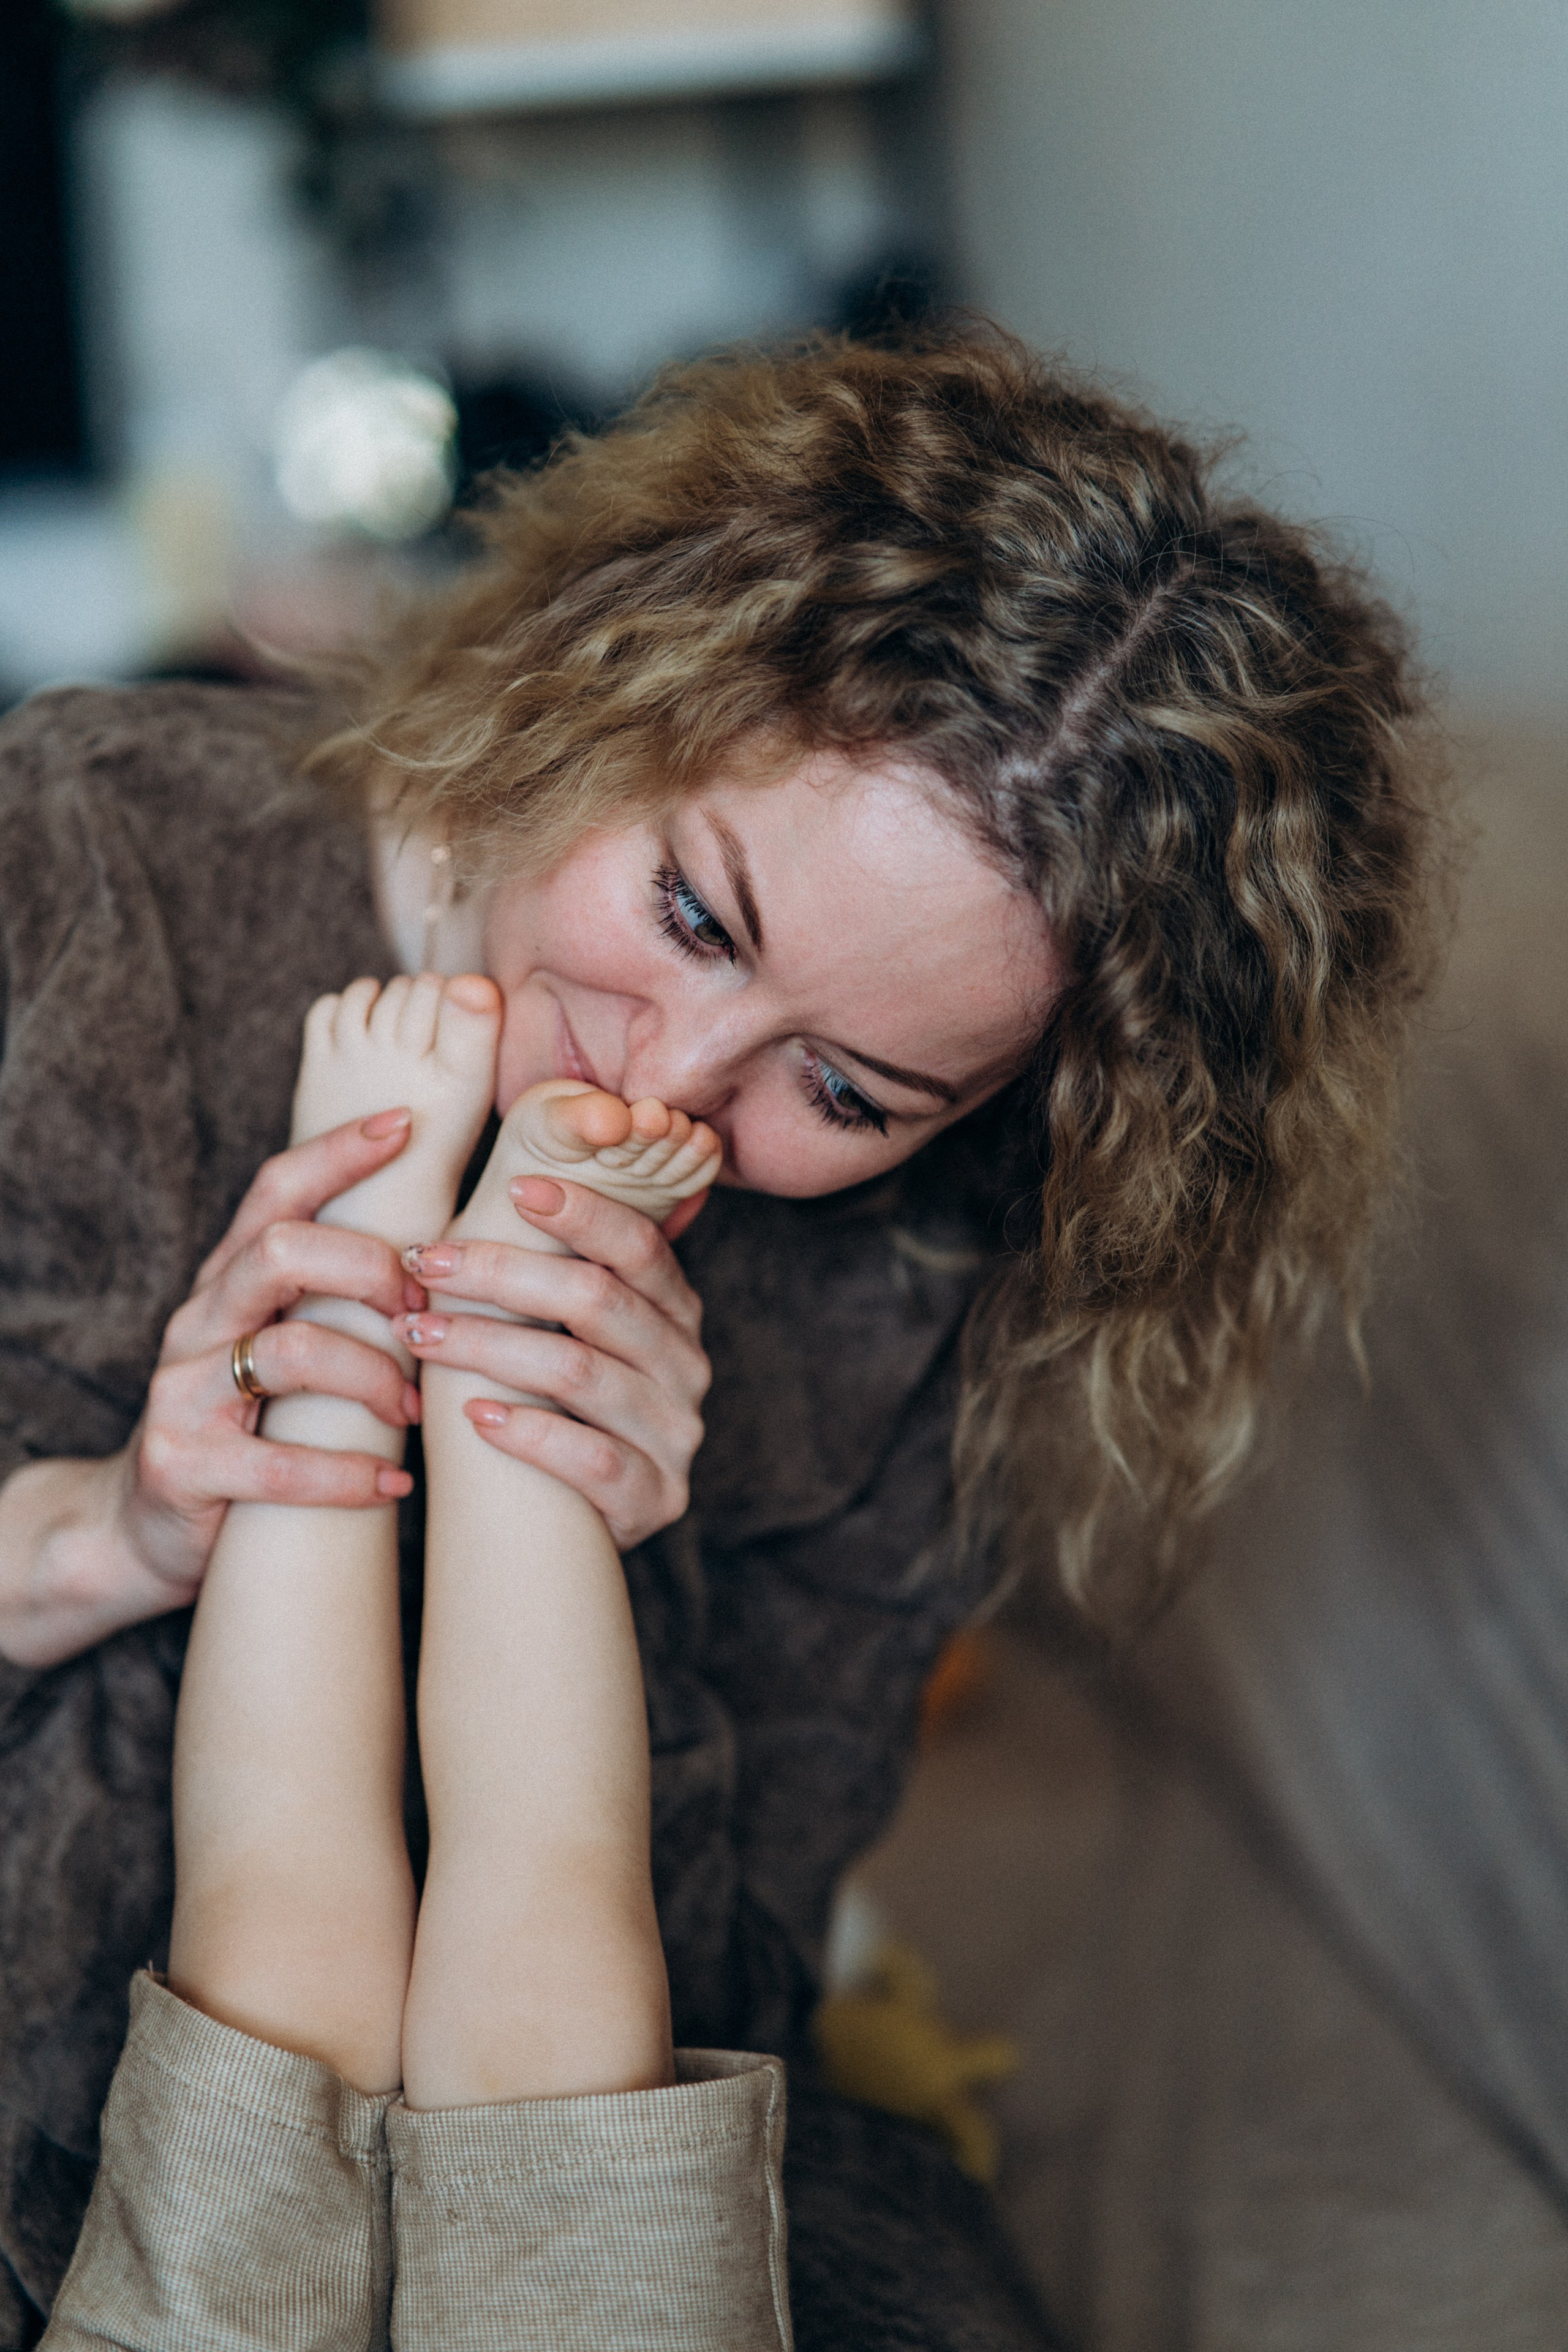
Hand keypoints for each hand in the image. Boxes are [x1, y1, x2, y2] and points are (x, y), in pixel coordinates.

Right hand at [0, 1111, 425, 1668]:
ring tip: (413, 1409)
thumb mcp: (281, 1348)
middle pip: (282, 1251)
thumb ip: (333, 1303)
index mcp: (228, 1282)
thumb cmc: (246, 1427)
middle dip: (370, 1269)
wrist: (145, 1528)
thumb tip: (445, 1258)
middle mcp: (199, 1322)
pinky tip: (391, 1485)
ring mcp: (182, 1392)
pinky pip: (279, 1464)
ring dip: (374, 1376)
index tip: (406, 1125)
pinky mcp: (181, 1465)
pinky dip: (348, 1474)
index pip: (275, 1190)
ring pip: (289, 1351)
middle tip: (421, 1310)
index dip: (337, 1151)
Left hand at [396, 1178, 710, 1551]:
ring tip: (420, 1335)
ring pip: (582, 1374)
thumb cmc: (555, 1410)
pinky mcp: (656, 1498)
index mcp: (673, 1312)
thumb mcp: (568, 1333)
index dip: (582, 1210)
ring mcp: (677, 1435)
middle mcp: (687, 1366)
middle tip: (426, 1263)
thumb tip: (506, 1169)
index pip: (639, 1245)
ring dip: (490, 1348)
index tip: (514, 1186)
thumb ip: (555, 1268)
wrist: (572, 1538)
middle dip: (503, 1274)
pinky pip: (594, 1459)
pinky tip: (474, 1418)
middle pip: (597, 1301)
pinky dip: (530, 1433)